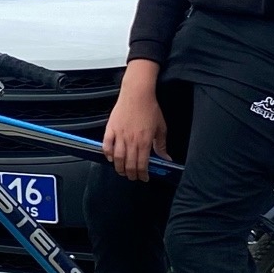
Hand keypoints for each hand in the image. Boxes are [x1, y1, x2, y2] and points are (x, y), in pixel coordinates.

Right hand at [101, 62, 166, 182]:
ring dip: (119, 167)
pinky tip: (110, 158)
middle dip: (131, 174)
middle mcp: (132, 140)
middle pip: (129, 163)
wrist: (137, 94)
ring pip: (117, 157)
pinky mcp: (111, 129)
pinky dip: (107, 154)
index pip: (143, 164)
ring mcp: (120, 135)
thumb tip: (166, 157)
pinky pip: (106, 145)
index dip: (143, 174)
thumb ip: (162, 144)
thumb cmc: (150, 109)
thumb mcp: (161, 127)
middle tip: (132, 177)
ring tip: (121, 171)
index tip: (144, 178)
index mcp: (145, 141)